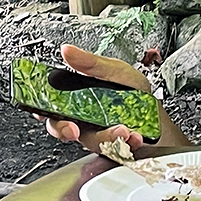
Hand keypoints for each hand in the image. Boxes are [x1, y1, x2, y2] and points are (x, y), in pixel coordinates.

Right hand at [44, 45, 188, 151]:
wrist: (161, 120)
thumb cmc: (137, 95)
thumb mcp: (115, 71)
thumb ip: (90, 63)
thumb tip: (67, 51)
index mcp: (77, 95)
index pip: (50, 101)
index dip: (40, 106)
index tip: (42, 108)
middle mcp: (81, 116)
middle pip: (58, 125)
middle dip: (63, 129)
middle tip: (73, 128)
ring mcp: (93, 134)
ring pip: (85, 140)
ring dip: (103, 136)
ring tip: (122, 128)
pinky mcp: (108, 148)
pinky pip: (108, 149)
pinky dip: (121, 142)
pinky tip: (133, 135)